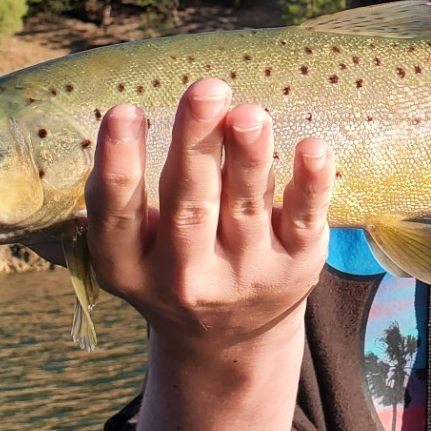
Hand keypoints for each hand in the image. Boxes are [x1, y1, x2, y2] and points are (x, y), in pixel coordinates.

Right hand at [86, 78, 335, 357]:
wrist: (228, 340)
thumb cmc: (173, 262)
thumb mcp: (136, 247)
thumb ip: (134, 193)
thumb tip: (143, 109)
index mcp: (130, 266)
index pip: (117, 215)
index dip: (119, 164)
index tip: (124, 111)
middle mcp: (184, 278)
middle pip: (189, 207)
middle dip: (197, 146)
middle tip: (206, 90)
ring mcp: (245, 274)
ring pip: (246, 208)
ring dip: (249, 156)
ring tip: (249, 112)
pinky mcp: (296, 267)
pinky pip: (304, 220)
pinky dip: (311, 184)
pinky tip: (313, 148)